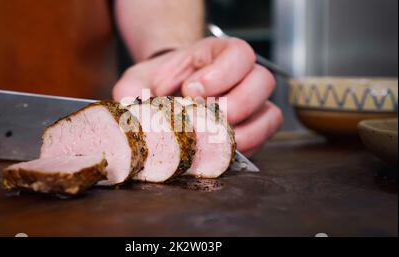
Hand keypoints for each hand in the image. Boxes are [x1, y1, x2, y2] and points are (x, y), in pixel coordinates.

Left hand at [113, 37, 282, 154]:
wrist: (168, 95)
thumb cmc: (159, 83)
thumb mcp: (140, 80)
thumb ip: (130, 90)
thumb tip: (127, 110)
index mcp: (218, 53)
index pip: (238, 54)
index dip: (220, 74)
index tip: (191, 90)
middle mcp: (242, 73)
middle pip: (262, 81)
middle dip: (235, 103)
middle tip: (206, 116)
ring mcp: (251, 101)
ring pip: (270, 111)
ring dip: (245, 129)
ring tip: (216, 137)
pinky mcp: (253, 125)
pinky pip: (267, 132)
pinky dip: (251, 142)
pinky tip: (224, 147)